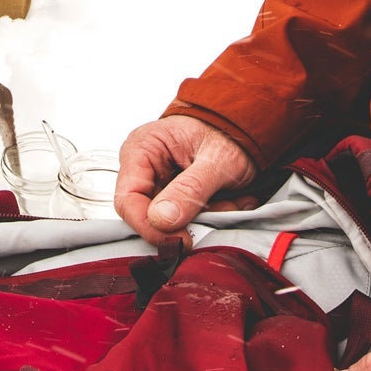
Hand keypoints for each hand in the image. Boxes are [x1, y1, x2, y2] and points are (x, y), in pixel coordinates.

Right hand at [115, 114, 254, 242]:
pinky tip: (228, 201)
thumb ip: (189, 189)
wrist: (242, 129)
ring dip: (204, 220)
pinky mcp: (174, 197)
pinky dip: (209, 217)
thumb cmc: (227, 134)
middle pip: (149, 216)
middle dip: (187, 222)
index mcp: (141, 150)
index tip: (181, 240)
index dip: (149, 227)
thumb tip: (160, 220)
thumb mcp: (216, 160)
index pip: (127, 200)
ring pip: (171, 223)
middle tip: (220, 212)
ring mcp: (158, 184)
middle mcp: (143, 168)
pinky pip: (186, 220)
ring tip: (231, 201)